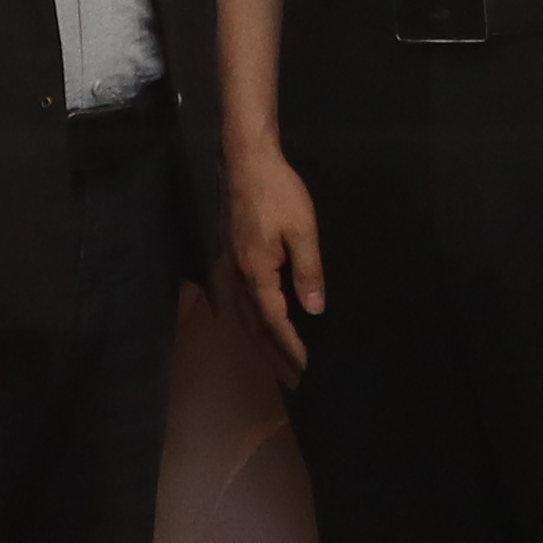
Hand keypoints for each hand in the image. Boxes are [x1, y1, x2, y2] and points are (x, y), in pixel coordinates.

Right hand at [224, 144, 326, 383]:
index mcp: (257, 272)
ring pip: (242, 317)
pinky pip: (235, 302)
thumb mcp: (303, 230)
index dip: (289, 346)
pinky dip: (245, 323)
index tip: (304, 368)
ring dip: (259, 344)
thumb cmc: (279, 193)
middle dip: (273, 355)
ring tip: (275, 364)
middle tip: (291, 381)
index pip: (274, 321)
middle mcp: (237, 276)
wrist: (246, 161)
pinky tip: (249, 328)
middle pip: (254, 327)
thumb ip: (309, 272)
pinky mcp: (227, 258)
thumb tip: (315, 310)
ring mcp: (228, 267)